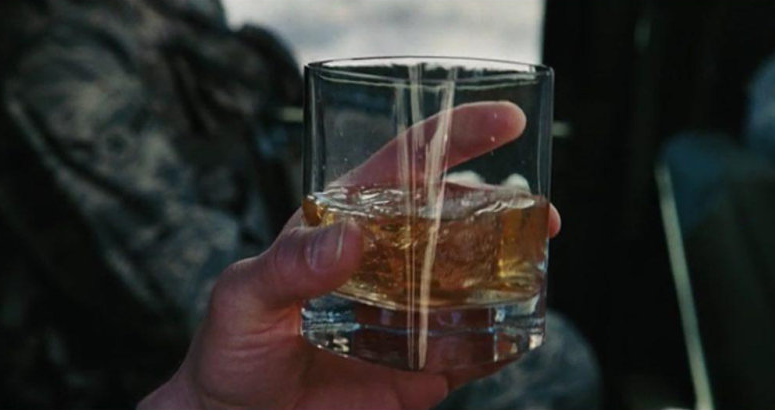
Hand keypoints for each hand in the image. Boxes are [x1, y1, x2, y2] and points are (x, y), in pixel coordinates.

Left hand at [139, 102, 560, 409]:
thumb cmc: (231, 350)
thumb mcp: (243, 298)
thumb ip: (288, 267)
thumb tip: (350, 240)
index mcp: (343, 224)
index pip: (404, 167)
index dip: (454, 137)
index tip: (505, 120)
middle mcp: (385, 260)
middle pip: (454, 218)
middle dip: (504, 208)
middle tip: (543, 215)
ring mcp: (407, 311)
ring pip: (473, 278)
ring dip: (510, 268)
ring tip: (537, 266)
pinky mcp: (421, 364)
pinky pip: (473, 348)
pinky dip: (501, 339)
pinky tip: (519, 329)